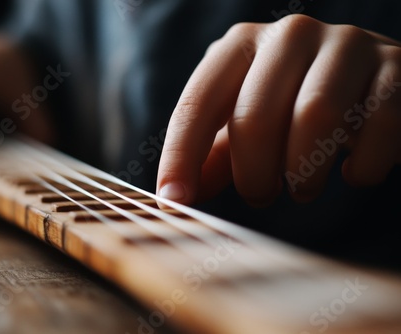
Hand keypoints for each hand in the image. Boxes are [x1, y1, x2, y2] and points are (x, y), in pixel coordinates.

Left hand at [157, 14, 400, 206]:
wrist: (369, 84)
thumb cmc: (293, 108)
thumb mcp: (247, 123)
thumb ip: (213, 155)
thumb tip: (175, 195)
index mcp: (242, 45)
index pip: (198, 102)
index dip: (180, 155)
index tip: (173, 200)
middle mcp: (290, 35)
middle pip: (256, 116)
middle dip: (253, 174)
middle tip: (260, 196)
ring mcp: (347, 44)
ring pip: (316, 117)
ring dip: (303, 172)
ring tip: (301, 188)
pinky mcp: (396, 68)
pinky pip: (377, 125)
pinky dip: (360, 166)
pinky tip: (350, 172)